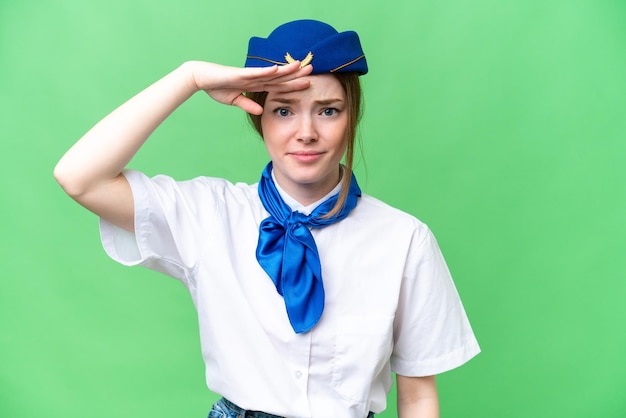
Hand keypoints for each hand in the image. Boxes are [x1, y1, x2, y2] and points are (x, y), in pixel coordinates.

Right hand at [185, 61, 312, 113]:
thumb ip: (248, 105)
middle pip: (279, 77)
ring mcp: (248, 75)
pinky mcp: (239, 74)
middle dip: (295, 74)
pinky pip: (255, 73)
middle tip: (313, 69)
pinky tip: (278, 68)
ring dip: (286, 70)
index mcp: (255, 85)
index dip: (292, 84)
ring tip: (300, 65)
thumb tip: (260, 112)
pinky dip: (266, 71)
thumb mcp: (234, 100)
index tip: (307, 83)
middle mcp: (255, 78)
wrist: (200, 78)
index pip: (278, 85)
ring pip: (271, 73)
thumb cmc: (216, 87)